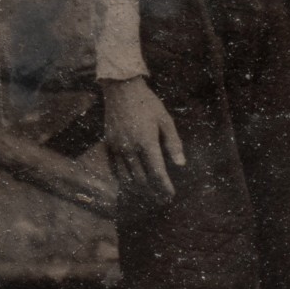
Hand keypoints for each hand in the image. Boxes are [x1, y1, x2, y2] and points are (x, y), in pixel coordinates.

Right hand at [101, 77, 182, 202]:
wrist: (121, 89)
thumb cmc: (147, 103)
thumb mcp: (166, 120)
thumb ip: (173, 143)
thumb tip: (181, 164)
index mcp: (147, 142)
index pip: (157, 173)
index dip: (164, 187)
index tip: (171, 195)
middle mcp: (130, 148)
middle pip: (142, 179)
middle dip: (153, 192)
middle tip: (162, 199)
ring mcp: (117, 147)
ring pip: (127, 177)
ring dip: (139, 190)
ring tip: (149, 196)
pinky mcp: (108, 144)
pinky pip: (115, 169)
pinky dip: (124, 180)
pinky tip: (132, 184)